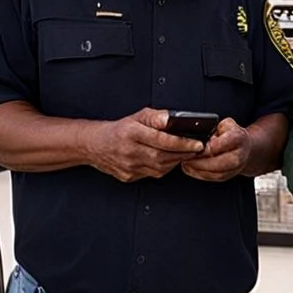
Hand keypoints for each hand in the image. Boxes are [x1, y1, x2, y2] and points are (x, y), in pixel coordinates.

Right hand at [87, 108, 204, 182]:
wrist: (95, 146)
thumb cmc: (119, 130)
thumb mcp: (137, 116)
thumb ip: (156, 117)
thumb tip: (171, 118)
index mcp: (131, 133)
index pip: (161, 139)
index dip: (182, 143)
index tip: (197, 143)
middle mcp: (129, 151)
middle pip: (162, 156)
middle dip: (183, 154)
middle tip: (197, 149)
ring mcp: (128, 166)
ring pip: (159, 168)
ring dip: (176, 162)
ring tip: (186, 154)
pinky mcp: (129, 176)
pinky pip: (152, 174)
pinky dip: (165, 168)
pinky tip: (170, 161)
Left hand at [181, 118, 251, 181]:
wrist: (244, 146)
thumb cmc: (230, 133)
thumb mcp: (223, 124)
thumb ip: (212, 129)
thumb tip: (196, 135)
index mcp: (238, 138)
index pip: (222, 144)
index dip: (206, 147)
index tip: (195, 146)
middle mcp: (240, 155)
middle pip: (220, 163)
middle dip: (200, 161)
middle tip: (186, 157)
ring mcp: (236, 168)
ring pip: (216, 173)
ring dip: (198, 169)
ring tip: (186, 163)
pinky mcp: (228, 176)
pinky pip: (213, 178)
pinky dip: (199, 174)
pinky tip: (190, 168)